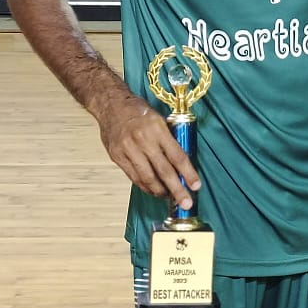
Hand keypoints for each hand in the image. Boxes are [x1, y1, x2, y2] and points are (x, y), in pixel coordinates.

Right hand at [96, 94, 200, 210]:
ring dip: (160, 191)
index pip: (177, 156)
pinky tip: (153, 190)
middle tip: (186, 203)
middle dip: (177, 190)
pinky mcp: (117, 157)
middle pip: (164, 171)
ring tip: (169, 197)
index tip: (196, 186)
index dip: (188, 173)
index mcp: (157, 129)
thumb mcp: (158, 119)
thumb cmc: (138, 110)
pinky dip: (145, 186)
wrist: (111, 104)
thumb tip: (181, 161)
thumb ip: (168, 138)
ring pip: (147, 178)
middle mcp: (143, 140)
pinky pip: (134, 177)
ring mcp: (128, 150)